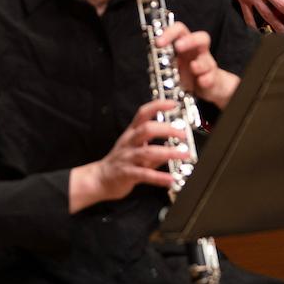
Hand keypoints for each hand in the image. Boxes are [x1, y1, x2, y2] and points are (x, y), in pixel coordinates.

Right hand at [69, 98, 183, 211]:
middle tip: (184, 134)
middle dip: (167, 129)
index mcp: (131, 133)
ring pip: (147, 152)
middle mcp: (129, 143)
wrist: (100, 179)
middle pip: (147, 129)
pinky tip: (171, 179)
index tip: (173, 104)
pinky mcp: (127, 174)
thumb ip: (155, 150)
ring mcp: (127, 158)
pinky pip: (144, 174)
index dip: (157, 106)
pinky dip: (159, 177)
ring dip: (168, 152)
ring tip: (184, 155)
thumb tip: (174, 148)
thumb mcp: (137, 151)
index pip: (143, 113)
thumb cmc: (119, 163)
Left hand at [159, 21, 239, 109]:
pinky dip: (206, 79)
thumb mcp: (172, 63)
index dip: (170, 33)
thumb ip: (163, 57)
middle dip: (190, 41)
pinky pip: (212, 77)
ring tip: (193, 67)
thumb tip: (150, 52)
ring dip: (200, 64)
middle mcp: (198, 52)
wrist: (206, 87)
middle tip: (178, 47)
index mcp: (185, 44)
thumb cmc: (186, 72)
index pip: (180, 30)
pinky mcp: (213, 78)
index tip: (158, 43)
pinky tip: (201, 82)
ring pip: (208, 59)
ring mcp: (207, 64)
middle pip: (202, 37)